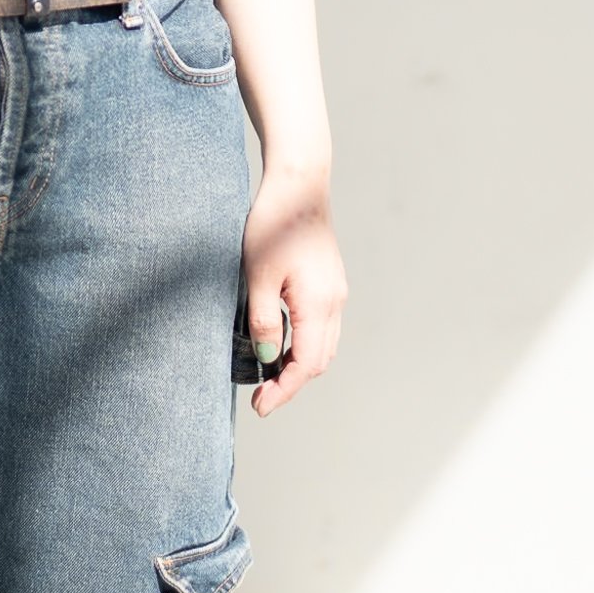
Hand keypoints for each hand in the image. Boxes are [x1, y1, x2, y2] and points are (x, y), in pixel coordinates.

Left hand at [242, 171, 345, 419]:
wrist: (298, 186)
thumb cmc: (272, 225)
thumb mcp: (257, 275)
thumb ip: (263, 320)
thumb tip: (267, 357)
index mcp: (319, 305)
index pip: (305, 365)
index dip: (283, 391)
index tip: (260, 407)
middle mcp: (334, 303)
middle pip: (318, 360)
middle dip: (291, 382)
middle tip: (260, 395)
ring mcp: (335, 292)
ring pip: (323, 345)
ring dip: (298, 364)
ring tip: (267, 373)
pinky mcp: (330, 282)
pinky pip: (322, 327)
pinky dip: (304, 344)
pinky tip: (281, 341)